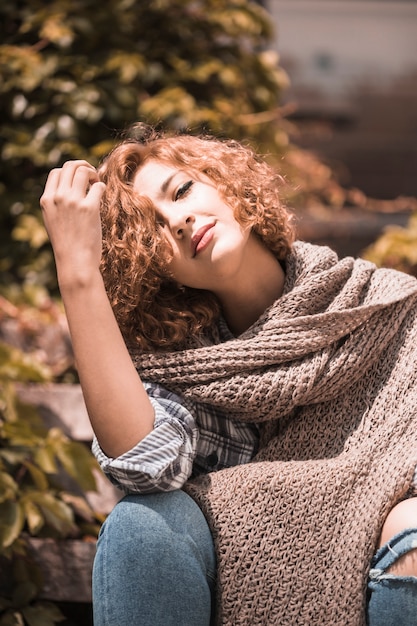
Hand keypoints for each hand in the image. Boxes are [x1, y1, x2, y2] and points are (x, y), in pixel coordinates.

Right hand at [40, 160, 105, 286]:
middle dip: (83, 166)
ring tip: (97, 185)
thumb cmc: (68, 245)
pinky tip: (102, 196)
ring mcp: (73, 202)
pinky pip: (98, 186)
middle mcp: (58, 198)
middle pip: (70, 166)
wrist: (75, 262)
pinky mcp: (89, 208)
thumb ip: (58, 204)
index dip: (70, 172)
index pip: (56, 172)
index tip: (79, 181)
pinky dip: (102, 187)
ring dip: (93, 174)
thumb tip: (73, 187)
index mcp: (47, 200)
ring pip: (83, 171)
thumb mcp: (54, 221)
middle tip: (92, 178)